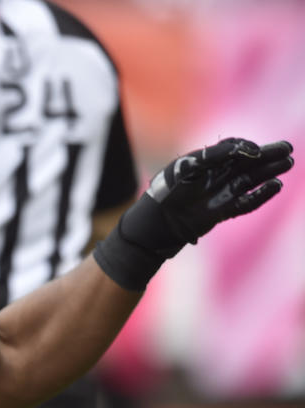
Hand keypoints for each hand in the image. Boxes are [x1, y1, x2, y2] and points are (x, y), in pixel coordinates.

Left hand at [94, 137, 293, 289]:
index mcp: (204, 162)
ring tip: (288, 163)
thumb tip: (246, 149)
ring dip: (269, 172)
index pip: (233, 150)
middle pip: (247, 163)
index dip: (247, 147)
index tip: (255, 150)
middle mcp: (214, 177)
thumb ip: (215, 155)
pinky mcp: (222, 212)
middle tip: (288, 150)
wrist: (156, 223)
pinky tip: (275, 186)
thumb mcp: (188, 167)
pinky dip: (261, 196)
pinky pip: (246, 203)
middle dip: (268, 156)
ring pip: (250, 180)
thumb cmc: (167, 190)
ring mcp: (219, 194)